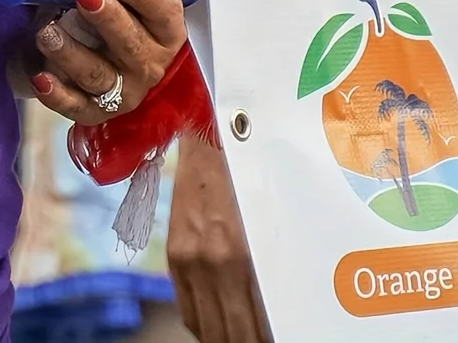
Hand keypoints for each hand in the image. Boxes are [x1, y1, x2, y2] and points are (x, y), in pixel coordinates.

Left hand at [28, 0, 189, 122]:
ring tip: (47, 29)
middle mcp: (149, 61)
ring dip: (72, 52)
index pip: (165, 9)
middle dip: (107, 17)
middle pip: (133, 43)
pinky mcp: (95, 110)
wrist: (76, 37)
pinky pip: (77, 108)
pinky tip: (41, 75)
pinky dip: (57, 95)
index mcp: (163, 26)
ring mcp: (123, 89)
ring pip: (99, 75)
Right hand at [168, 132, 269, 342]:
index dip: (266, 339)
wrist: (211, 136)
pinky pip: (188, 311)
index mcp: (247, 256)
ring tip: (240, 336)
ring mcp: (191, 260)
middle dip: (247, 341)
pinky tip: (218, 324)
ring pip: (208, 329)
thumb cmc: (252, 176)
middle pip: (232, 336)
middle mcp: (216, 262)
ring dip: (225, 338)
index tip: (275, 338)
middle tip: (261, 339)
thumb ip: (273, 269)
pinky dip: (204, 325)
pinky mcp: (175, 255)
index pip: (258, 328)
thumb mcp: (271, 223)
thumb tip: (282, 313)